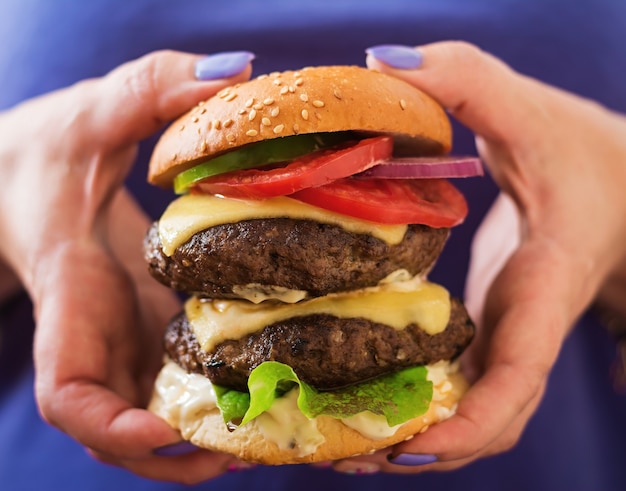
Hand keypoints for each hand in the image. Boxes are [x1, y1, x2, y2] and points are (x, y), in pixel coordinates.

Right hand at [0, 50, 253, 482]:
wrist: (20, 176)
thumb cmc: (40, 154)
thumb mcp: (90, 113)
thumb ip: (150, 87)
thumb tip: (233, 72)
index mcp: (72, 297)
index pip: (69, 392)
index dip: (109, 430)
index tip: (165, 434)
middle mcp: (96, 333)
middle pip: (123, 426)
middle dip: (177, 453)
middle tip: (253, 449)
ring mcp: (122, 335)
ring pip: (151, 412)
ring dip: (202, 436)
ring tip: (270, 436)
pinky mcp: (143, 326)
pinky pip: (171, 379)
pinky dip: (207, 397)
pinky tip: (260, 389)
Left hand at [331, 41, 625, 473]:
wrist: (616, 186)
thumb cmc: (584, 154)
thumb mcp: (527, 109)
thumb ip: (465, 77)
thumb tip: (378, 62)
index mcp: (545, 289)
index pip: (520, 377)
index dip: (470, 425)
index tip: (409, 447)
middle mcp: (526, 329)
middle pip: (485, 422)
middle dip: (422, 450)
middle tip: (342, 454)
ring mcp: (508, 336)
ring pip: (469, 414)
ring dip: (411, 437)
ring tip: (336, 444)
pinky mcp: (489, 330)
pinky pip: (457, 385)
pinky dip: (415, 404)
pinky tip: (360, 394)